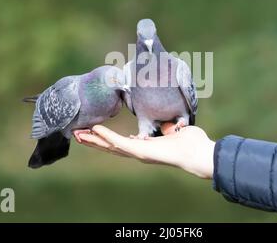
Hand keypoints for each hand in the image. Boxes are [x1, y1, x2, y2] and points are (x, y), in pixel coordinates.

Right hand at [74, 123, 214, 178]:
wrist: (198, 152)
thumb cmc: (191, 143)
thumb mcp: (175, 131)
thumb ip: (168, 128)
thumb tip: (167, 124)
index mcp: (145, 147)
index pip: (121, 143)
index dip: (106, 138)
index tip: (95, 131)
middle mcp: (139, 152)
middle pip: (110, 147)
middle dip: (94, 140)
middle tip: (77, 134)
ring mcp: (138, 153)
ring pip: (110, 146)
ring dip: (94, 140)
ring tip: (78, 134)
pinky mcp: (141, 151)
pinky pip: (120, 143)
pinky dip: (107, 136)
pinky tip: (95, 130)